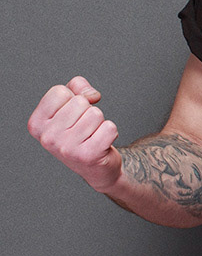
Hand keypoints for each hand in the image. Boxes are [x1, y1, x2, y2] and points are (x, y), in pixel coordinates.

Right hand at [28, 77, 121, 192]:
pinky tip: (101, 143)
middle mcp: (47, 138)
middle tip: (84, 127)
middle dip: (87, 110)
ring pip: (96, 113)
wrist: (95, 167)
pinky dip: (110, 132)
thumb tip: (91, 95)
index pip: (59, 92)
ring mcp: (66, 148)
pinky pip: (110, 127)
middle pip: (80, 102)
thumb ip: (76, 87)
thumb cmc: (81, 132)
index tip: (72, 113)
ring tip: (92, 135)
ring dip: (99, 122)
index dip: (72, 97)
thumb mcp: (70, 106)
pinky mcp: (88, 156)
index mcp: (36, 124)